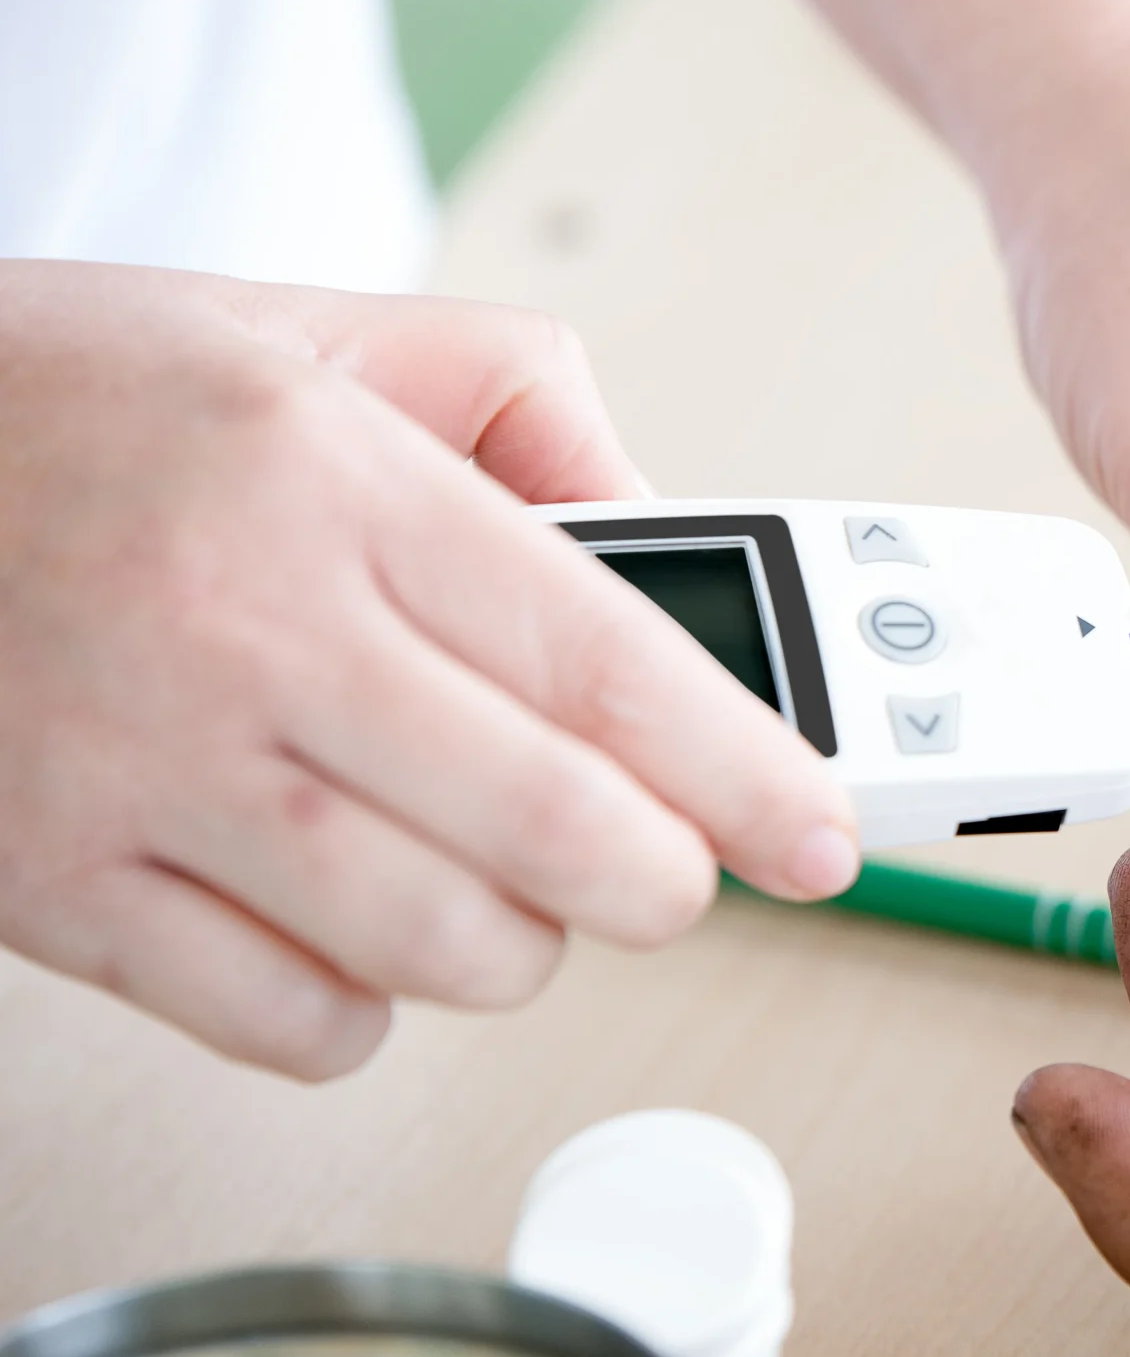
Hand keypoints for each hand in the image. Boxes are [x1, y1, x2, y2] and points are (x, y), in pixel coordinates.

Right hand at [0, 262, 859, 1078]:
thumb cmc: (70, 400)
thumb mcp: (308, 333)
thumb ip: (517, 400)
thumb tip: (667, 524)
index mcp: (330, 485)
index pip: (609, 659)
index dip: (749, 770)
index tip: (825, 833)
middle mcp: (246, 633)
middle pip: (553, 833)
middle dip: (665, 881)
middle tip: (676, 871)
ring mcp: (143, 773)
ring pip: (439, 947)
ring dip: (520, 942)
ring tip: (502, 876)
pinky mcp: (54, 883)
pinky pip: (290, 1022)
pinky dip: (366, 1007)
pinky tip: (354, 921)